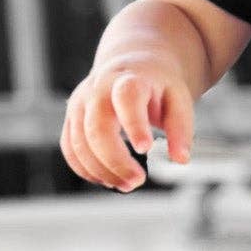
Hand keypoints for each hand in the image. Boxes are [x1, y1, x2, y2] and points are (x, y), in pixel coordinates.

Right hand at [60, 54, 194, 191]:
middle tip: (138, 180)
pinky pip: (70, 148)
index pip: (126, 97)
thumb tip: (180, 158)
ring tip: (127, 185)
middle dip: (115, 160)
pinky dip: (86, 169)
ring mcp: (80, 103)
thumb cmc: (156, 86)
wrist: (131, 65)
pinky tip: (107, 180)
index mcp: (129, 79)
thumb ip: (181, 127)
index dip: (133, 123)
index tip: (146, 148)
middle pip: (96, 127)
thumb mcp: (178, 99)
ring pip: (79, 142)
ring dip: (101, 170)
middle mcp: (98, 89)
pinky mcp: (72, 118)